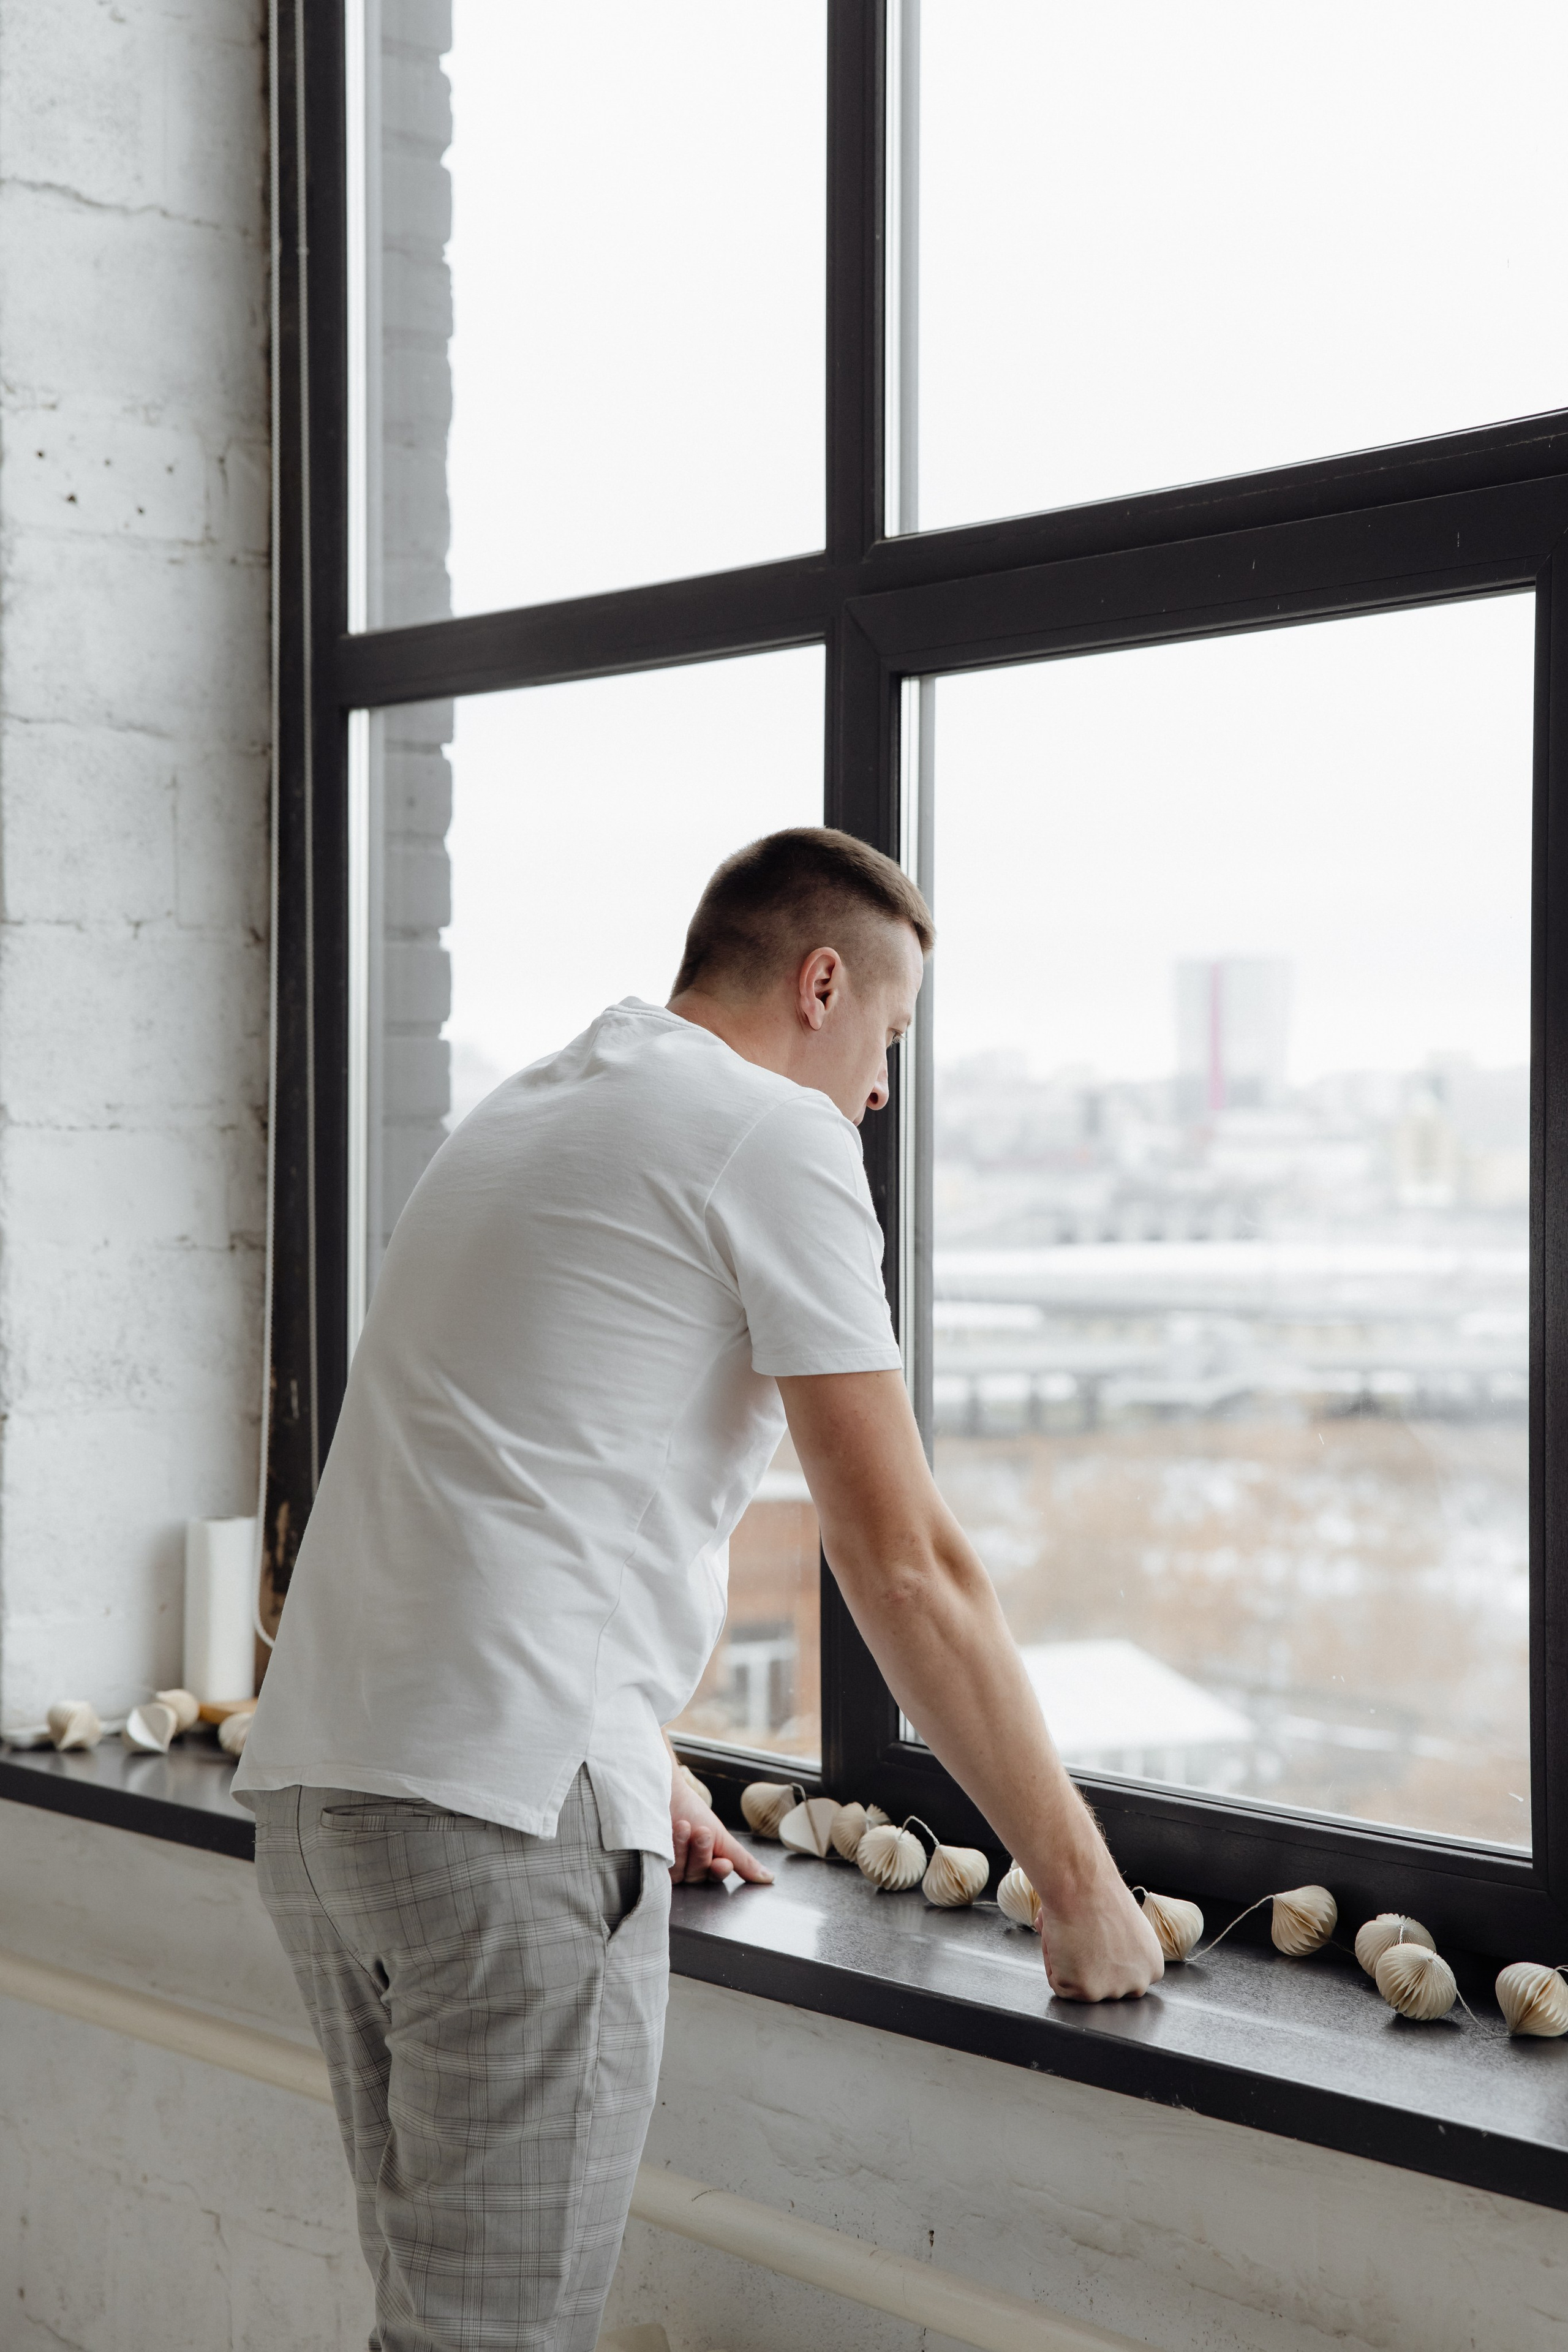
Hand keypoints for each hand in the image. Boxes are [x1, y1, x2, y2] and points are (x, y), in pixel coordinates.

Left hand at [669, 1771, 772, 1885]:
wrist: (665, 1792)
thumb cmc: (691, 1810)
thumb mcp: (722, 1836)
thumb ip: (743, 1860)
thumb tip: (769, 1878)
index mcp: (706, 1863)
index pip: (716, 1877)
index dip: (719, 1870)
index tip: (722, 1861)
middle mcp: (687, 1869)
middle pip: (700, 1875)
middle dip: (702, 1852)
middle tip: (701, 1832)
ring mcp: (667, 1868)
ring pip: (682, 1874)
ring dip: (686, 1848)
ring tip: (684, 1826)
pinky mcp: (650, 1866)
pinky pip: (665, 1872)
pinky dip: (671, 1850)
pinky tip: (671, 1834)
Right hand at [1035, 1848, 1164, 2001]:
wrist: (1082, 1883)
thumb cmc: (1099, 1894)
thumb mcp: (1128, 1929)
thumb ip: (1122, 1951)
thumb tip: (1102, 1954)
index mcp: (1152, 1966)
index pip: (1122, 1975)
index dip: (1102, 1955)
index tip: (1097, 1937)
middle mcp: (1139, 1983)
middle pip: (1102, 1984)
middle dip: (1087, 1962)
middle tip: (1081, 1934)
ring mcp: (1113, 1990)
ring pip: (1079, 1985)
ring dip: (1068, 1962)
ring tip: (1072, 1932)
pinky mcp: (1086, 1991)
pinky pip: (1058, 1983)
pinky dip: (1053, 1963)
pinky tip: (1062, 1939)